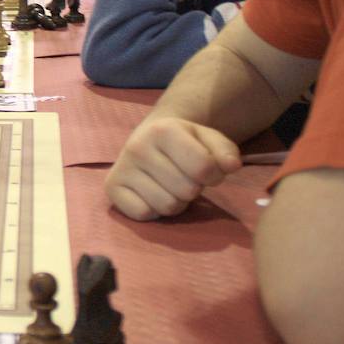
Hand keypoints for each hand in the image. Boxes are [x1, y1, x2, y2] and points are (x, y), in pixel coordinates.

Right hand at [104, 117, 242, 219]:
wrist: (149, 138)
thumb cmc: (184, 142)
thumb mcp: (208, 139)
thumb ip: (226, 151)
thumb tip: (232, 166)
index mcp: (162, 129)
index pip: (204, 168)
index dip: (214, 175)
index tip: (207, 169)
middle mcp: (137, 147)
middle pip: (186, 190)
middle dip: (193, 188)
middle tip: (184, 176)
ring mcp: (121, 168)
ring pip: (167, 206)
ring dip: (176, 201)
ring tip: (170, 186)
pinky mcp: (111, 188)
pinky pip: (145, 214)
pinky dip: (154, 210)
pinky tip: (152, 194)